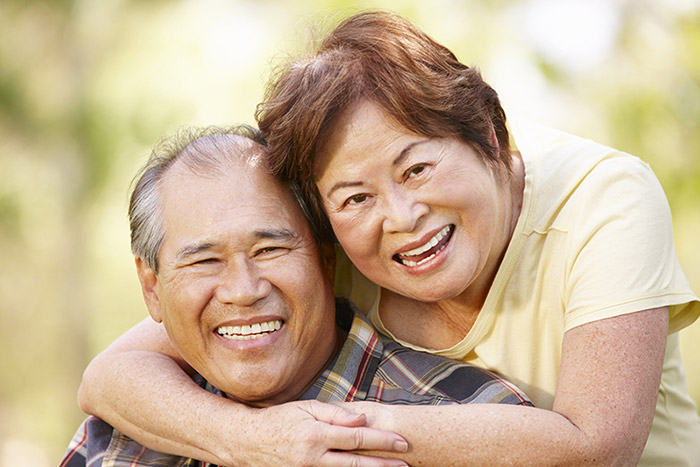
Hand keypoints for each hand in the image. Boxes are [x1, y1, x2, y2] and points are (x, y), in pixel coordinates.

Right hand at [218, 400, 407, 466]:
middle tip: (405, 462)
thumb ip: (336, 413)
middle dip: (384, 464)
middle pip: (356, 463)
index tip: (401, 442)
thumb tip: (362, 419)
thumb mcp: (307, 408)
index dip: (381, 440)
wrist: (249, 442)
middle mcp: (313, 457)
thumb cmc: (281, 420)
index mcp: (315, 435)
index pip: (356, 438)